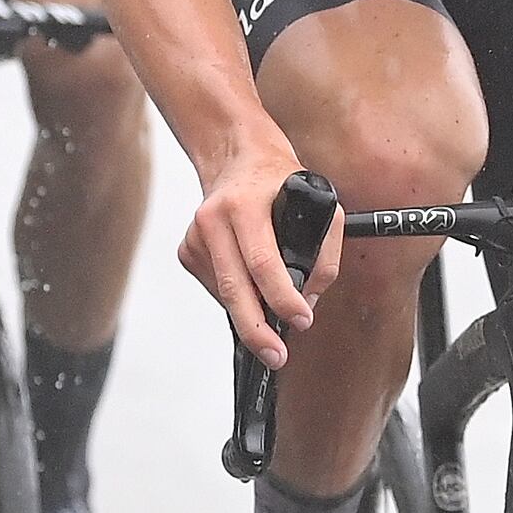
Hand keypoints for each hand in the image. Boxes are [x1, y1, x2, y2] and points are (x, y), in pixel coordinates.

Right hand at [177, 126, 340, 365]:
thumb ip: (325, 254)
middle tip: (276, 356)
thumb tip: (309, 298)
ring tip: (273, 303)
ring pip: (225, 293)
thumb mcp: (321, 205)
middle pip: (234, 288)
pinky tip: (247, 275)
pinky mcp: (186, 249)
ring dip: (252, 308)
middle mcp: (213, 218)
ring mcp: (195, 235)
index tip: (302, 319)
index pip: (263, 261)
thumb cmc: (281, 182)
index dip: (282, 298)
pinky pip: (215, 287)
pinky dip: (236, 293)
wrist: (237, 157)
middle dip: (257, 329)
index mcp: (245, 204)